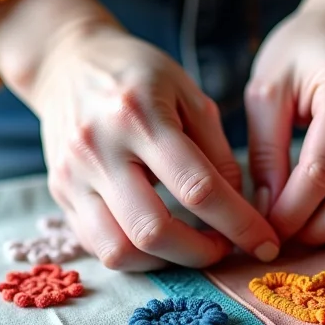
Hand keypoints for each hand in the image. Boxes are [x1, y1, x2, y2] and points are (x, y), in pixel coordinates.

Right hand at [0, 0, 278, 269]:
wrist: (66, 61)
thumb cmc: (138, 74)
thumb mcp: (188, 93)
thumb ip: (217, 152)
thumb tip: (241, 208)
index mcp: (139, 115)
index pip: (198, 188)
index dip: (239, 224)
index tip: (265, 242)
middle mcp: (98, 149)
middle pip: (153, 231)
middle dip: (202, 253)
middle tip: (227, 247)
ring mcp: (72, 175)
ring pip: (119, 251)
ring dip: (166, 263)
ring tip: (192, 247)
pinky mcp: (59, 193)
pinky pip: (97, 245)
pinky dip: (136, 255)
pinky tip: (160, 240)